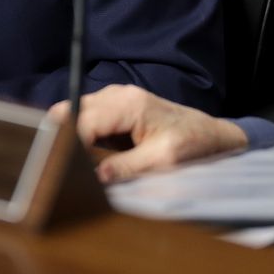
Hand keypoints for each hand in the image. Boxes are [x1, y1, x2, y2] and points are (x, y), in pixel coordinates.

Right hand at [50, 85, 247, 183]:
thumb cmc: (192, 144)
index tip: (63, 168)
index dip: (68, 146)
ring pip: (74, 113)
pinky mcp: (115, 107)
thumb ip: (127, 167)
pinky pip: (87, 117)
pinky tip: (86, 154)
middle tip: (61, 165)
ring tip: (72, 162)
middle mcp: (117, 95)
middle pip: (70, 111)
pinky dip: (82, 134)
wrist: (211, 135)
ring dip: (70, 136)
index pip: (82, 121)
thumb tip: (95, 177)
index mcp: (129, 105)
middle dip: (63, 137)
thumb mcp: (163, 161)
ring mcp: (115, 98)